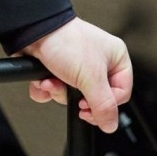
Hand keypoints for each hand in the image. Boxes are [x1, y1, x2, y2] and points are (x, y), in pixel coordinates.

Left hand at [21, 17, 131, 132]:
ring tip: (53, 81)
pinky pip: (56, 90)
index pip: (121, 93)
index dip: (106, 105)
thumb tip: (110, 125)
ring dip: (59, 92)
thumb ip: (103, 104)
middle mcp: (98, 62)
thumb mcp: (91, 76)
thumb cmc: (66, 40)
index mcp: (115, 58)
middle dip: (76, 98)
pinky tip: (44, 80)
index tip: (90, 108)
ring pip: (73, 96)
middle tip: (72, 95)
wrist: (35, 30)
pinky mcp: (59, 69)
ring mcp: (77, 66)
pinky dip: (47, 89)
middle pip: (95, 98)